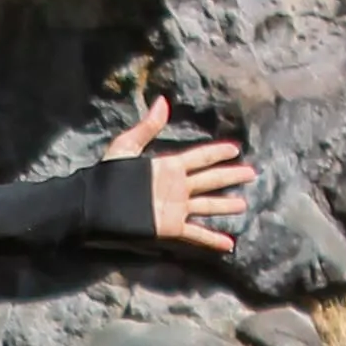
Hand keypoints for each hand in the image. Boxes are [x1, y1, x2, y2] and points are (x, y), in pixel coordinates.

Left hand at [111, 95, 256, 253]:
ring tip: (243, 204)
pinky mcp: (170, 227)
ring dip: (224, 205)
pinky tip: (228, 243)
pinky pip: (195, 233)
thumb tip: (162, 101)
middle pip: (210, 179)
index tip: (235, 148)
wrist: (93, 206)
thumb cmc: (107, 176)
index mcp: (168, 167)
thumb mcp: (126, 146)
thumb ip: (147, 127)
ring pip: (207, 205)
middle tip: (251, 173)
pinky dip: (211, 239)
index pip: (199, 158)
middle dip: (230, 176)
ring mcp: (175, 208)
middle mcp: (177, 187)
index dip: (217, 152)